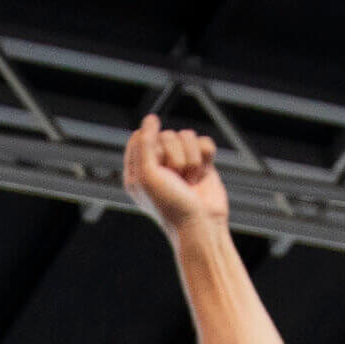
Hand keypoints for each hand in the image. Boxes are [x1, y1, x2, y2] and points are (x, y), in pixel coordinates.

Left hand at [122, 113, 227, 232]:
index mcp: (137, 168)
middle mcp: (158, 164)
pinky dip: (206, 157)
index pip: (140, 137)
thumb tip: (151, 118)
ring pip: (187, 136)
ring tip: (189, 180)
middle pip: (166, 135)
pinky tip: (202, 175)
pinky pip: (204, 142)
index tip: (157, 167)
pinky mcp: (202, 163)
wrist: (202, 225)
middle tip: (176, 179)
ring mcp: (181, 162)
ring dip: (191, 159)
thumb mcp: (147, 175)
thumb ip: (145, 144)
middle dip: (174, 157)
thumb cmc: (169, 205)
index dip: (151, 147)